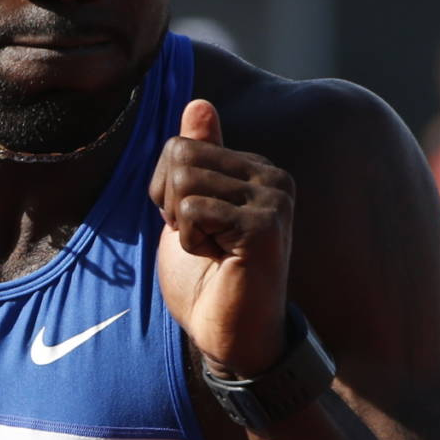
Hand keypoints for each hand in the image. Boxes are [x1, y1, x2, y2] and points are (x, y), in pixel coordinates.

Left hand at [150, 99, 294, 375]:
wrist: (231, 336)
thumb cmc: (209, 280)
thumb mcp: (190, 211)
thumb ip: (197, 159)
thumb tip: (199, 102)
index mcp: (255, 168)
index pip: (181, 145)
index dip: (166, 191)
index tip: (194, 227)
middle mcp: (272, 176)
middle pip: (180, 156)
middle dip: (172, 206)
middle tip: (202, 242)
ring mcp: (273, 199)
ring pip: (184, 182)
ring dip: (183, 227)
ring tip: (213, 252)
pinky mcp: (265, 225)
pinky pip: (194, 211)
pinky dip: (191, 242)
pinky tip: (220, 261)